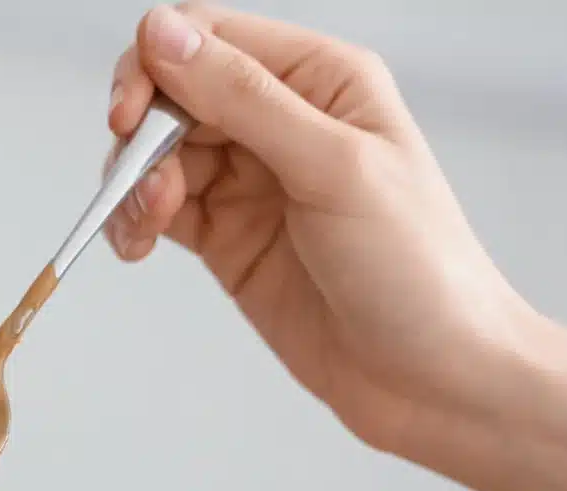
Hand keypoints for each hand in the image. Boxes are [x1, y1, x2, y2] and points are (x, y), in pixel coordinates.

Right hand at [106, 5, 539, 453]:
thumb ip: (244, 98)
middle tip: (143, 189)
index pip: (209, 37)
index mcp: (322, 79)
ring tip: (146, 228)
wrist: (437, 380)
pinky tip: (137, 245)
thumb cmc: (419, 271)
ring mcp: (255, 181)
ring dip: (133, 184)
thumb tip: (163, 33)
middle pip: (173, 92)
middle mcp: (285, 119)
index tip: (130, 121)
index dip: (155, 68)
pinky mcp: (232, 238)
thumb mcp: (333, 168)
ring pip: (159, 153)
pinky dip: (135, 221)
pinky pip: (162, 209)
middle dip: (141, 135)